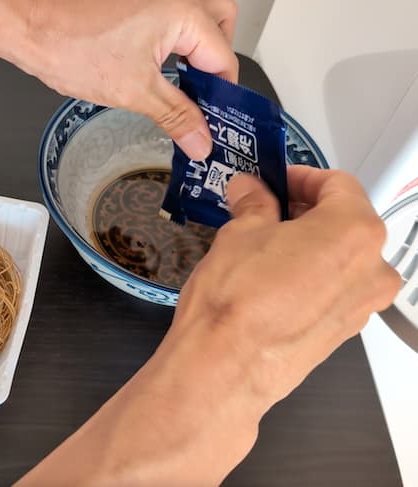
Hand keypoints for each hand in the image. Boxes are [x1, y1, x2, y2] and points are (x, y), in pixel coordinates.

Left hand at [0, 0, 238, 159]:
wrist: (28, 25)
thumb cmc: (69, 46)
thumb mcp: (133, 92)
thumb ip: (176, 116)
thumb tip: (201, 141)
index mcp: (184, 13)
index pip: (223, 59)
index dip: (221, 95)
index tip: (214, 121)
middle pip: (219, 26)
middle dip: (214, 62)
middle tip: (202, 96)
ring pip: (196, 17)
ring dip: (196, 48)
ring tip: (183, 83)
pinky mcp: (138, 0)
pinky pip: (171, 14)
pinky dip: (173, 37)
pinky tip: (158, 63)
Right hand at [16, 167, 400, 485]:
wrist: (224, 366)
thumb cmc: (235, 303)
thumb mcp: (239, 233)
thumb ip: (253, 203)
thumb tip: (250, 191)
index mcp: (354, 231)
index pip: (337, 184)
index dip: (301, 176)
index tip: (276, 179)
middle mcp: (370, 269)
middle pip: (344, 222)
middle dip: (303, 210)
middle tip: (265, 207)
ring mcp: (360, 305)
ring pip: (339, 258)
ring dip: (306, 244)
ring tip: (262, 244)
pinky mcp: (341, 332)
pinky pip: (331, 290)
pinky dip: (307, 276)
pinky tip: (270, 277)